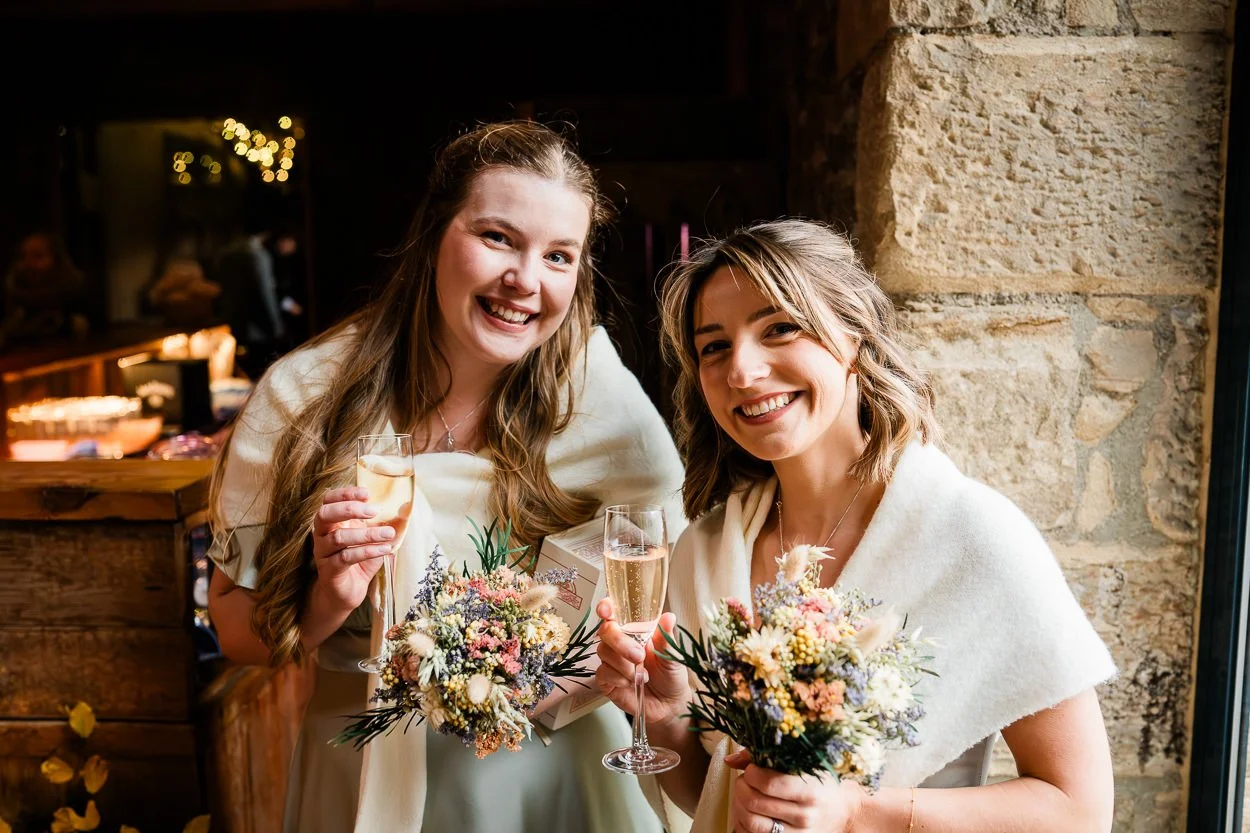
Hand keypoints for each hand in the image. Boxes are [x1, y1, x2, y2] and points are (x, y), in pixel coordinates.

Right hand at [310, 486, 393, 609]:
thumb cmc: (359, 560)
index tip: (367, 493)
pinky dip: (367, 551)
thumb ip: (380, 523)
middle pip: (325, 514)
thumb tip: (404, 510)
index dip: (344, 494)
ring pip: (338, 538)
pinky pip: (346, 557)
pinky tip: (384, 550)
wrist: (348, 591)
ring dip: (366, 534)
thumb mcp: (371, 538)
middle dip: (349, 509)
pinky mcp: (330, 570)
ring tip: (388, 533)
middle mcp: (322, 534)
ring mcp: (323, 553)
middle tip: (374, 511)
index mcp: (331, 522)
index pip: (328, 500)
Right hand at [595, 598, 692, 727]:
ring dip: (624, 665)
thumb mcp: (672, 656)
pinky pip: (603, 672)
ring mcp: (611, 661)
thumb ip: (666, 638)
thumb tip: (669, 617)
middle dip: (620, 642)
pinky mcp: (606, 680)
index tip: (607, 610)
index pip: (615, 613)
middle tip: (639, 656)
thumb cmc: (671, 675)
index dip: (606, 607)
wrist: (669, 704)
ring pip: (603, 652)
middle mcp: (620, 643)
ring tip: (642, 675)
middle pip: (605, 631)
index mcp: (635, 630)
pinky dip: (618, 678)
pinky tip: (632, 683)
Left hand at [725, 750, 863, 832]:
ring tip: (744, 795)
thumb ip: (767, 757)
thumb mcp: (803, 764)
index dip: (752, 773)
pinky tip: (746, 812)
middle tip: (745, 780)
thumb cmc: (820, 784)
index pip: (768, 783)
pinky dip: (741, 824)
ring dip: (738, 805)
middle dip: (741, 787)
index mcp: (809, 790)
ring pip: (751, 822)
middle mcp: (804, 815)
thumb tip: (730, 760)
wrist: (842, 813)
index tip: (752, 769)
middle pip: (754, 802)